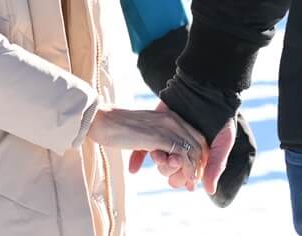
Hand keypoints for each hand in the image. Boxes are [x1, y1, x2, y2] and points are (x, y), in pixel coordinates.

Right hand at [89, 104, 206, 186]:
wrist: (102, 120)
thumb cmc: (119, 129)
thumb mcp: (144, 134)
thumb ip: (155, 143)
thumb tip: (162, 157)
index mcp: (170, 116)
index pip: (196, 136)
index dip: (199, 155)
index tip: (194, 172)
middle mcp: (172, 119)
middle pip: (198, 144)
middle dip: (199, 165)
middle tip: (192, 183)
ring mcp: (166, 127)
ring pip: (191, 151)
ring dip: (191, 171)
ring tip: (186, 184)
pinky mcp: (158, 137)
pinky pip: (180, 154)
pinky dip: (184, 169)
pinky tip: (180, 179)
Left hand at [129, 102, 234, 195]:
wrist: (207, 86)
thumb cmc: (221, 115)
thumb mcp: (224, 140)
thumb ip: (217, 164)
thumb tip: (209, 190)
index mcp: (197, 155)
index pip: (186, 176)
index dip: (184, 179)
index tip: (184, 178)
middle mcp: (181, 149)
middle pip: (171, 170)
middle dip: (169, 169)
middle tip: (171, 161)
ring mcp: (168, 138)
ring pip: (159, 159)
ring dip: (158, 161)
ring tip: (158, 156)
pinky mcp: (156, 126)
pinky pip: (143, 147)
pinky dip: (137, 158)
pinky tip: (133, 169)